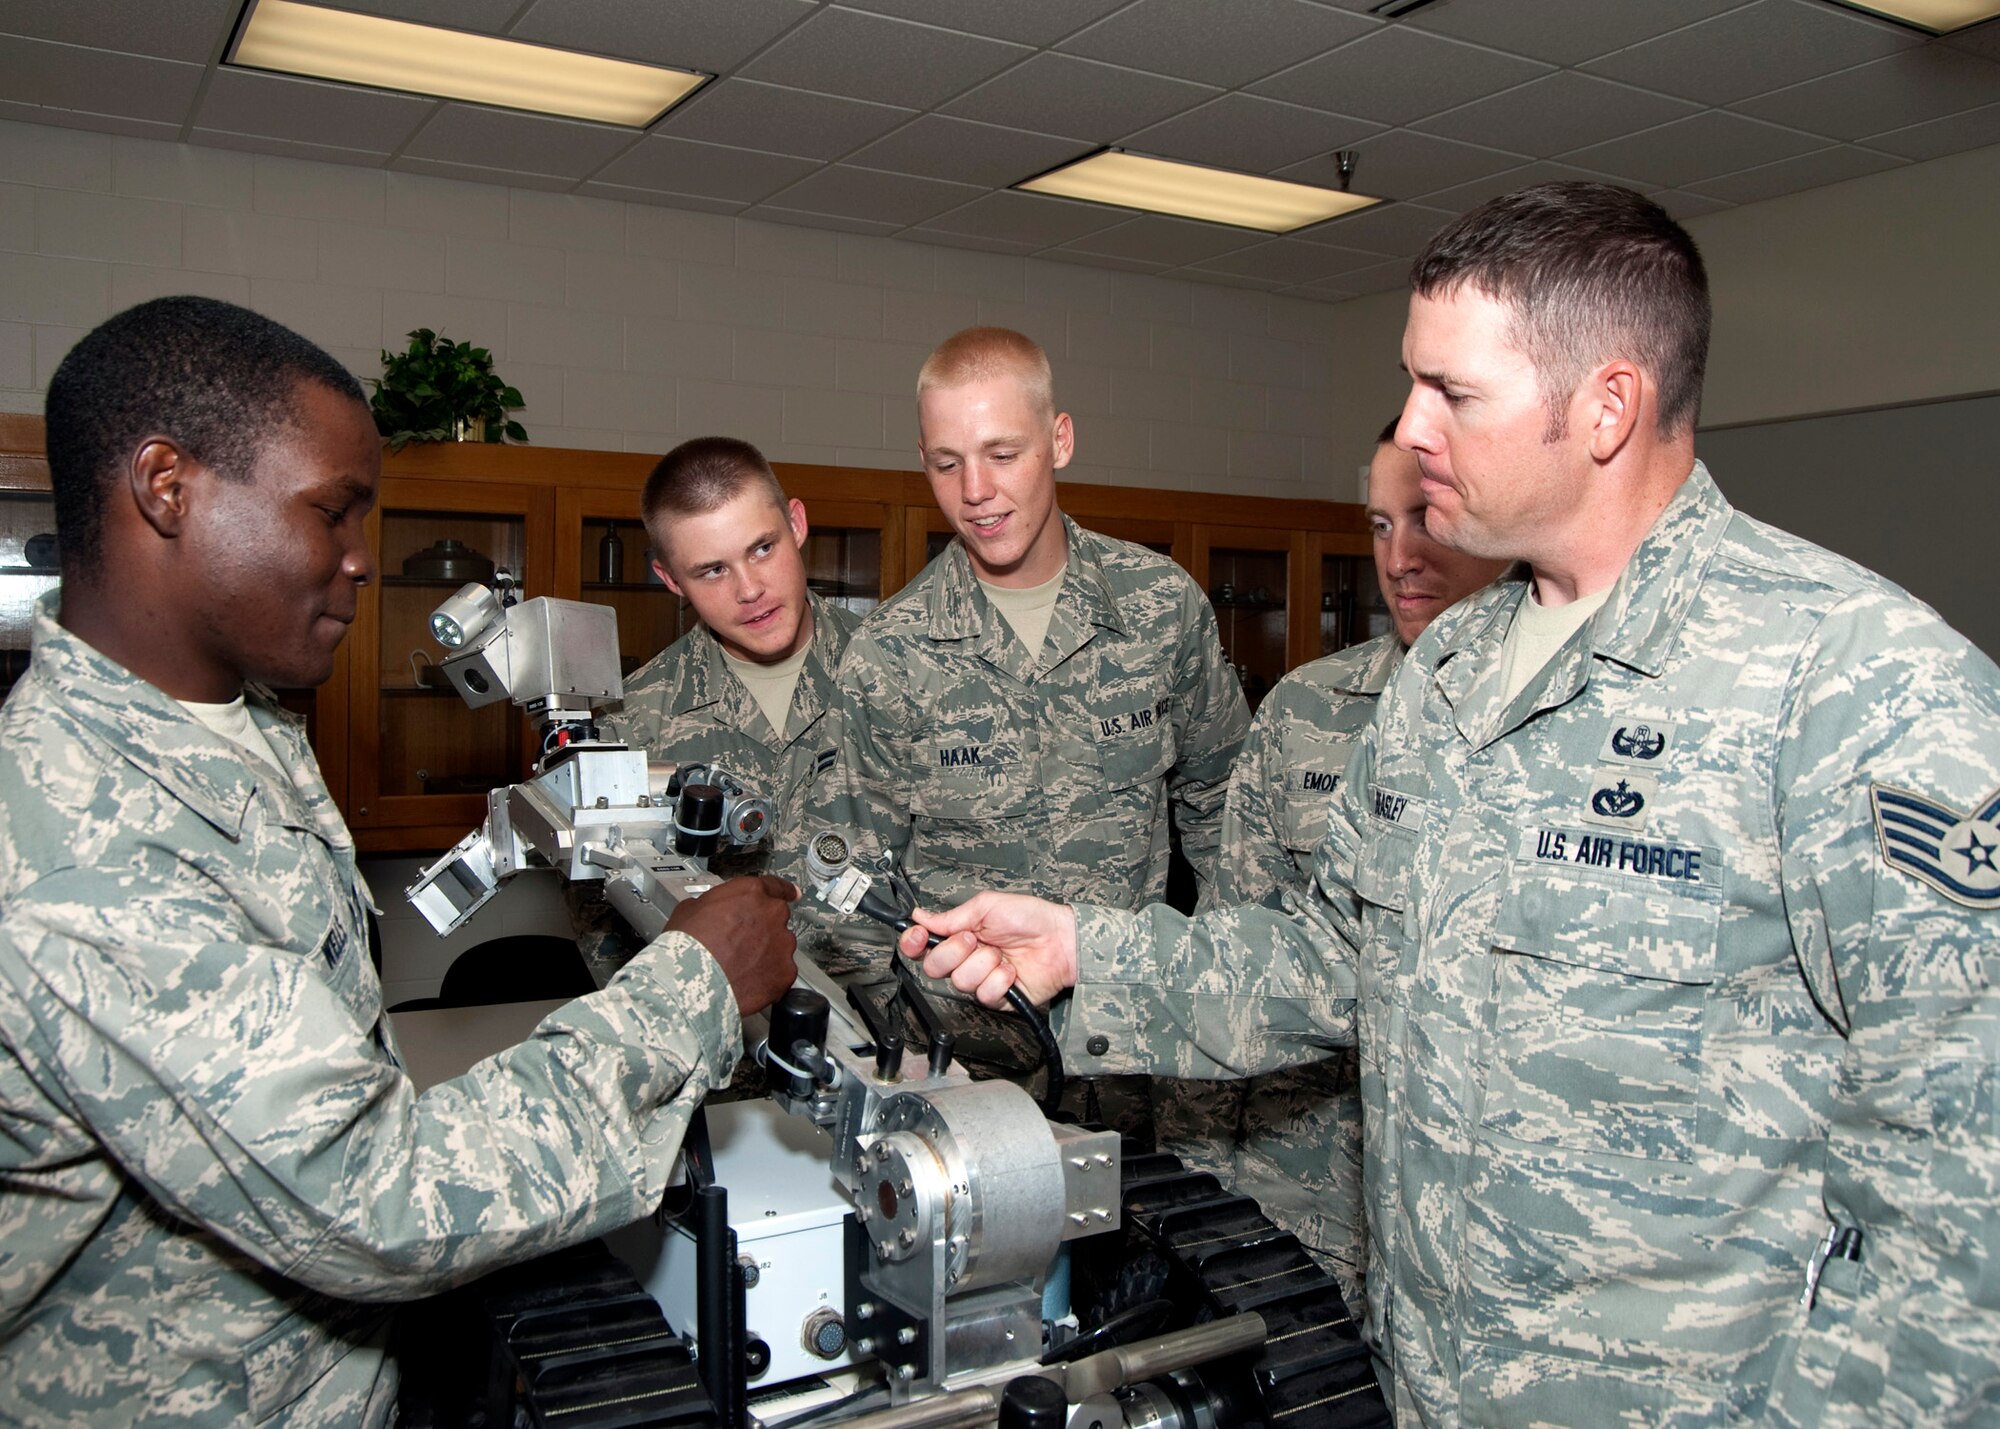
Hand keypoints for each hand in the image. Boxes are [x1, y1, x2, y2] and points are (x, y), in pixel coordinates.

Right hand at [667, 875, 798, 1014]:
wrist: (692, 982)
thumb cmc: (687, 946)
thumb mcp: (689, 910)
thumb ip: (711, 905)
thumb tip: (710, 912)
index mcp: (751, 893)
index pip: (774, 886)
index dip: (784, 891)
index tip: (792, 894)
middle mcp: (772, 914)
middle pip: (776, 919)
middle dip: (763, 930)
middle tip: (740, 945)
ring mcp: (782, 944)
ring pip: (780, 947)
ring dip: (765, 955)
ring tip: (740, 968)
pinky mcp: (785, 972)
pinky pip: (781, 973)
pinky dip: (768, 978)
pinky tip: (748, 983)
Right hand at [897, 893, 1077, 1007]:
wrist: (1061, 939)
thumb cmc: (1030, 918)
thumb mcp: (987, 906)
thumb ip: (951, 916)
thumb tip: (920, 917)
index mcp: (959, 936)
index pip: (923, 946)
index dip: (914, 943)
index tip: (919, 936)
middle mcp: (966, 959)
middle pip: (935, 967)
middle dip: (955, 951)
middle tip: (976, 939)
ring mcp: (980, 979)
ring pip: (961, 981)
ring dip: (983, 963)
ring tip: (1002, 953)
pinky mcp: (997, 998)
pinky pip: (984, 994)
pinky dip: (1000, 979)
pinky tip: (1012, 970)